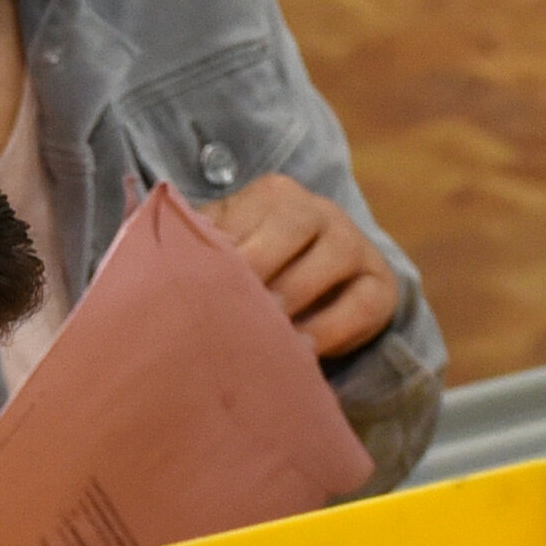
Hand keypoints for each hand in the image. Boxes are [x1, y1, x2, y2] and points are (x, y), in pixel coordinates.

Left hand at [201, 171, 401, 360]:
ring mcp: (356, 244)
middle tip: (234, 299)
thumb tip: (163, 261)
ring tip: (269, 324)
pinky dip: (333, 328)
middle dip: (263, 260)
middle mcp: (320, 211)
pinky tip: (302, 350)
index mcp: (275, 196)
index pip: (252, 209)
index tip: (200, 278)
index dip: (228, 242)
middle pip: (296, 222)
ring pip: (336, 254)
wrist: (316, 298)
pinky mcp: (381, 286)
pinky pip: (364, 303)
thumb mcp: (228, 252)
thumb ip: (203, 248)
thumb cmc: (253, 278)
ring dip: (300, 291)